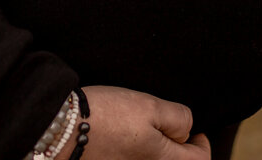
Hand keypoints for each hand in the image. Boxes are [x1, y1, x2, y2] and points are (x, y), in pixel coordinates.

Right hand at [60, 86, 209, 159]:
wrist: (61, 129)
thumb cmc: (105, 117)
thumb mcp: (150, 106)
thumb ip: (178, 119)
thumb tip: (186, 131)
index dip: (200, 142)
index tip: (192, 130)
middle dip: (175, 147)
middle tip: (163, 127)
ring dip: (153, 148)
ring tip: (139, 129)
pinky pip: (133, 159)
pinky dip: (135, 152)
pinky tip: (122, 137)